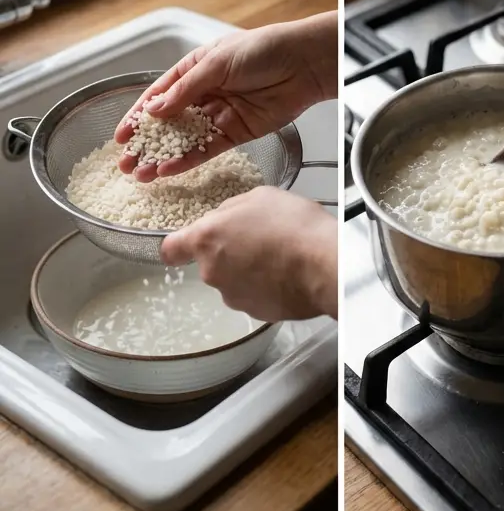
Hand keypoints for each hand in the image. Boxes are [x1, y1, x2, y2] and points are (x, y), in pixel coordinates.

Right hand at [116, 12, 337, 180]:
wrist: (303, 63)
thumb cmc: (264, 49)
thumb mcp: (216, 62)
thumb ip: (185, 89)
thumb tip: (154, 109)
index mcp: (195, 70)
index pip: (159, 95)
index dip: (138, 115)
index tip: (120, 135)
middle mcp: (205, 93)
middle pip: (169, 122)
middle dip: (146, 143)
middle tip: (125, 162)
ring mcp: (220, 114)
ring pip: (185, 139)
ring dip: (163, 156)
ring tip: (141, 173)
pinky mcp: (237, 132)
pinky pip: (208, 149)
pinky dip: (188, 160)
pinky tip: (169, 170)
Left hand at [161, 187, 337, 321]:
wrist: (324, 264)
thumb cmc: (295, 226)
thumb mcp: (261, 196)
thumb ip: (233, 209)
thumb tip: (228, 219)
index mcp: (207, 238)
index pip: (171, 248)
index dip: (178, 247)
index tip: (185, 247)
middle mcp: (213, 271)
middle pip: (211, 262)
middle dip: (231, 253)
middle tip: (262, 240)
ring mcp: (233, 296)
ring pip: (234, 281)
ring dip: (250, 271)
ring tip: (281, 257)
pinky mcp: (255, 313)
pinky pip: (255, 297)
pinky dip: (267, 288)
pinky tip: (289, 274)